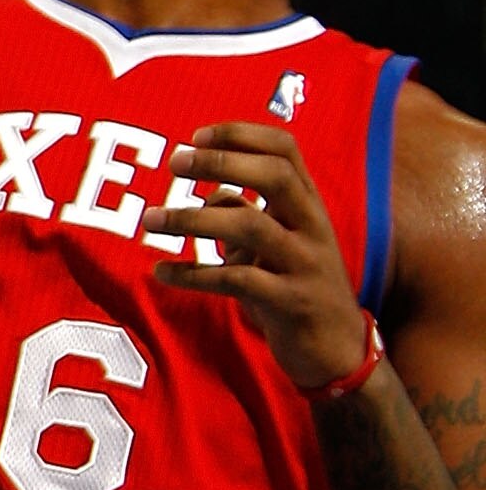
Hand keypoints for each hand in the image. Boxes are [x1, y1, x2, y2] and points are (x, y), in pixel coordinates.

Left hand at [146, 123, 375, 391]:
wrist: (339, 353)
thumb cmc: (299, 289)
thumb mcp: (278, 246)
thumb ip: (248, 216)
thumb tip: (210, 195)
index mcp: (310, 206)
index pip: (285, 150)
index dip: (241, 135)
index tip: (196, 136)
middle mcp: (314, 228)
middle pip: (275, 176)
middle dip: (222, 163)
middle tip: (175, 164)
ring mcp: (306, 265)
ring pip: (252, 226)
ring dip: (194, 219)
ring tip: (151, 220)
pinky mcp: (292, 303)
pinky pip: (237, 281)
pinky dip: (193, 274)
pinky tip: (161, 272)